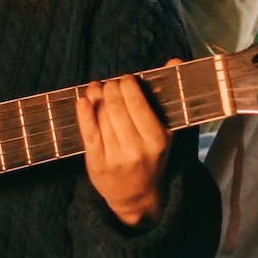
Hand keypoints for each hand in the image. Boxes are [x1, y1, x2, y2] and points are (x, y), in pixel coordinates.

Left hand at [77, 68, 170, 228]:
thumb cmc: (153, 158)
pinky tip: (83, 100)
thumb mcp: (167, 132)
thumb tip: (174, 60)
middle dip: (111, 89)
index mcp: (157, 140)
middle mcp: (136, 149)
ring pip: (102, 117)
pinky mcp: (96, 163)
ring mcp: (114, 157)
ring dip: (96, 96)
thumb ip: (168, 97)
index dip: (128, 86)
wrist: (137, 197)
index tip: (126, 79)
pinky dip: (83, 113)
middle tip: (111, 83)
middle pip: (117, 108)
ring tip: (97, 88)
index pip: (138, 104)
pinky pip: (88, 132)